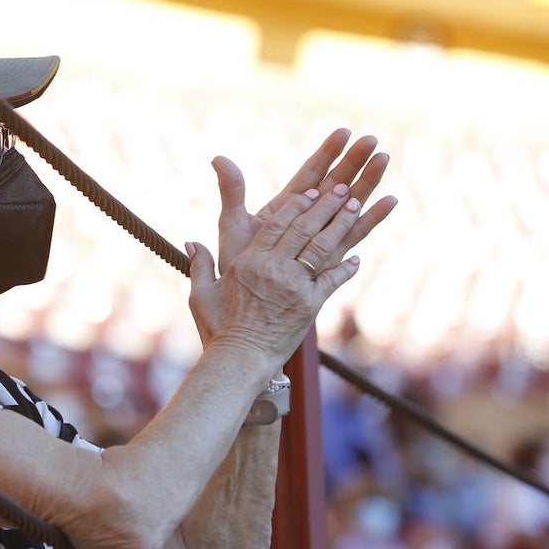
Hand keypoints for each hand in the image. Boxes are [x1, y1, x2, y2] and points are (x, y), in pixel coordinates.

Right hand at [188, 184, 378, 363]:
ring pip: (321, 247)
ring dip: (340, 224)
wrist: (240, 360)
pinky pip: (332, 280)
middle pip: (303, 228)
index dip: (296, 205)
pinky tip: (356, 258)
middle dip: (325, 205)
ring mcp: (295, 286)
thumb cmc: (218, 329)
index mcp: (249, 261)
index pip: (276, 224)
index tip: (311, 191)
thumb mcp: (201, 294)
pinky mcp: (311, 306)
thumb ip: (200, 264)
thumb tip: (192, 241)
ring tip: (355, 205)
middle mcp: (274, 269)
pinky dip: (346, 269)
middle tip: (341, 188)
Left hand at [215, 129, 396, 273]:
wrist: (246, 304)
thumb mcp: (232, 224)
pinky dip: (373, 218)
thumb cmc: (237, 264)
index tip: (344, 132)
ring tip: (384, 159)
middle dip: (353, 161)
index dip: (327, 153)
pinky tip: (390, 201)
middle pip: (335, 183)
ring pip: (350, 204)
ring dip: (368, 182)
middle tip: (372, 140)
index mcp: (286, 206)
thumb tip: (218, 157)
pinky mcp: (332, 256)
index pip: (310, 173)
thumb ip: (231, 192)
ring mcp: (322, 236)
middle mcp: (308, 218)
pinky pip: (355, 235)